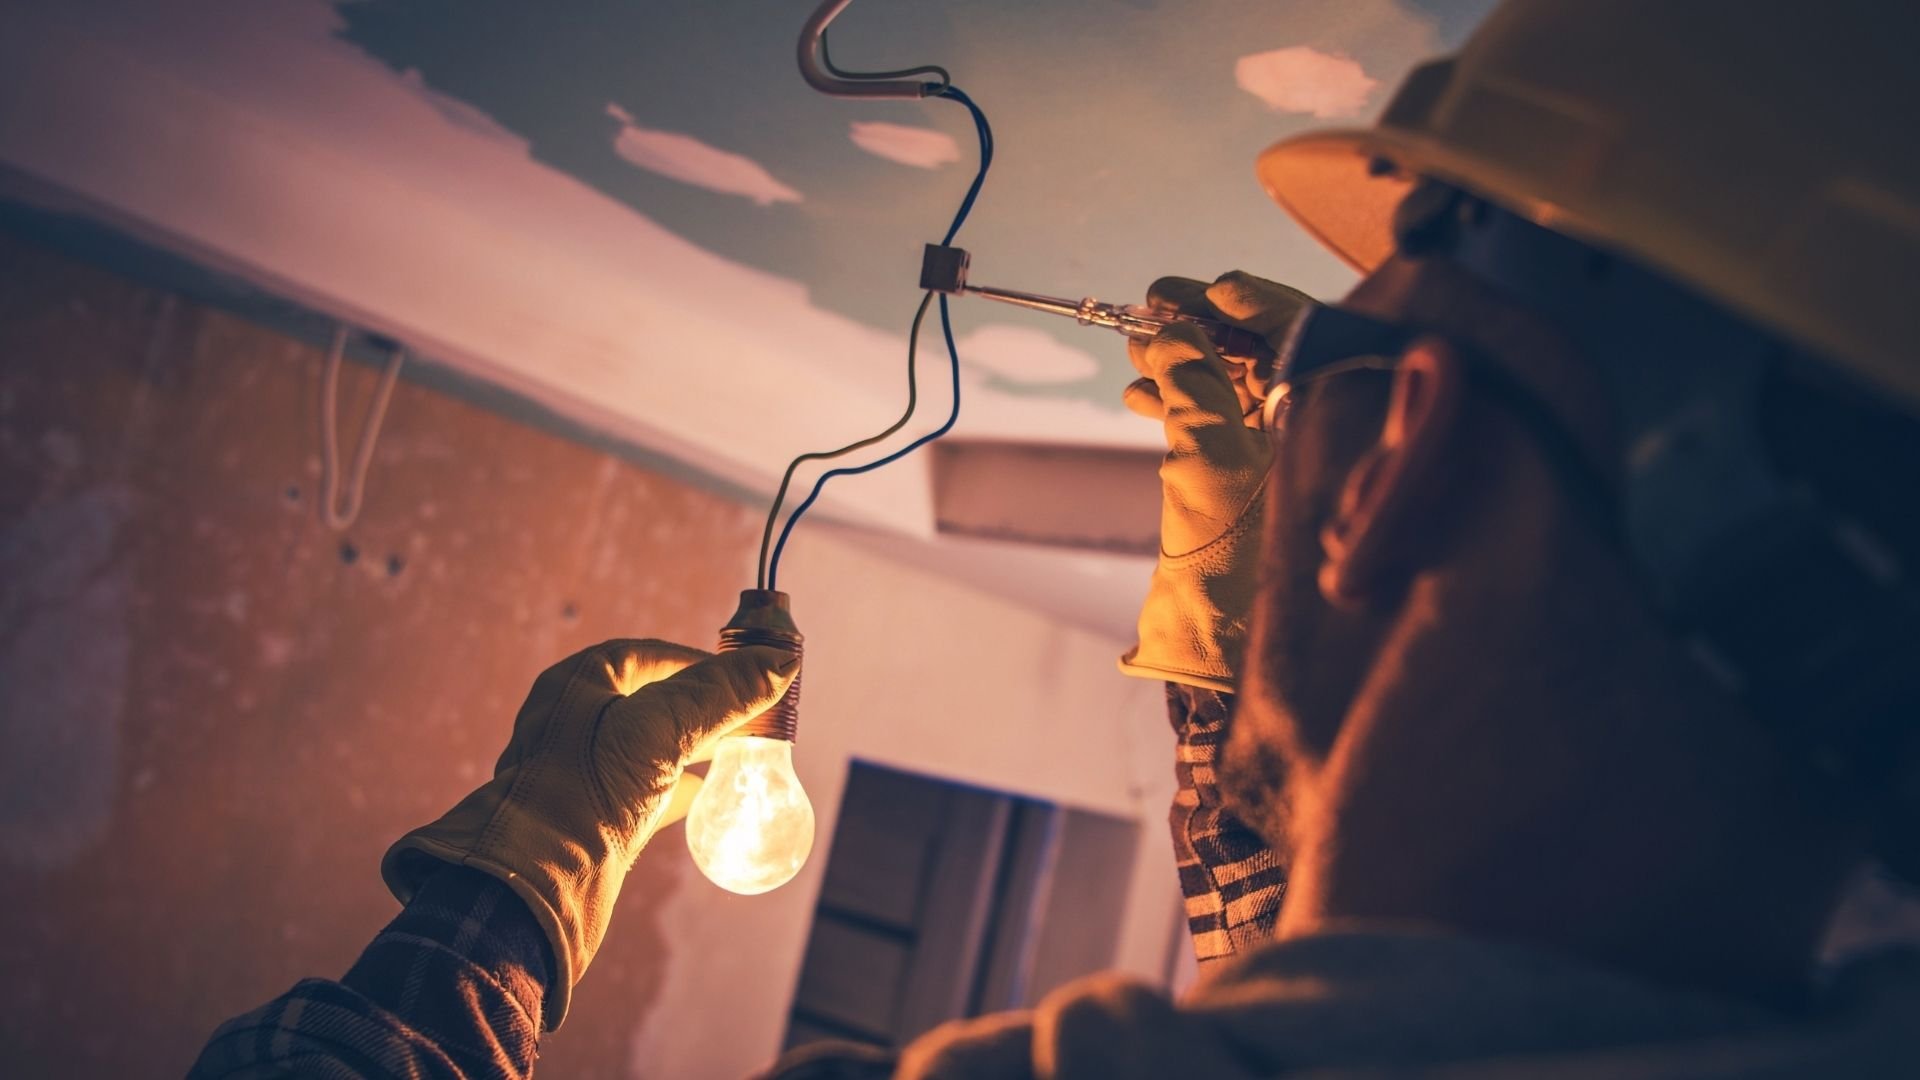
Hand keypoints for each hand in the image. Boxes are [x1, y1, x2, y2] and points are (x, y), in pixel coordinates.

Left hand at [381, 639, 797, 1028]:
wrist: (535, 889)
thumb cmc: (584, 793)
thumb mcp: (660, 730)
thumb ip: (719, 695)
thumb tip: (779, 661)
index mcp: (577, 685)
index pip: (648, 657)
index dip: (699, 663)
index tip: (745, 676)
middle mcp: (573, 723)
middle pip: (651, 701)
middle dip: (702, 707)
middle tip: (750, 715)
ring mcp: (580, 772)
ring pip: (650, 748)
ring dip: (692, 748)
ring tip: (737, 753)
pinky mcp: (590, 817)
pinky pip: (643, 793)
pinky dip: (677, 791)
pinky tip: (707, 799)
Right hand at [1118, 272, 1312, 690]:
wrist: (1220, 652)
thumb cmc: (1233, 562)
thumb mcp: (1206, 457)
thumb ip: (1193, 384)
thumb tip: (1177, 329)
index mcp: (1345, 421)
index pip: (1310, 335)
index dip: (1253, 304)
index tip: (1203, 288)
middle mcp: (1336, 436)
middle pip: (1278, 356)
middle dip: (1210, 329)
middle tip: (1153, 306)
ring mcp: (1303, 464)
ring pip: (1249, 391)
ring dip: (1190, 365)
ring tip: (1136, 350)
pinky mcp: (1268, 489)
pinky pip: (1233, 427)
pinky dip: (1190, 406)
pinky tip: (1141, 393)